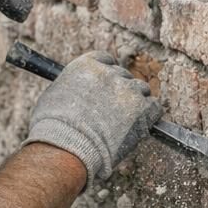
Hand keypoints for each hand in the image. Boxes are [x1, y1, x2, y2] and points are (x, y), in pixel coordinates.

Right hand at [23, 51, 161, 184]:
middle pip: (123, 75)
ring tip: (126, 121)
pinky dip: (150, 116)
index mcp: (86, 66)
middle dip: (120, 90)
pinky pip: (155, 108)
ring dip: (136, 102)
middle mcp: (109, 73)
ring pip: (141, 90)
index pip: (105, 59)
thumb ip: (69, 87)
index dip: (107, 73)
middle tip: (115, 109)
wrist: (67, 147)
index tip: (106, 84)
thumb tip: (70, 91)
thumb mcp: (52, 97)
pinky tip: (140, 126)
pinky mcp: (142, 110)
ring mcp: (127, 90)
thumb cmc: (53, 129)